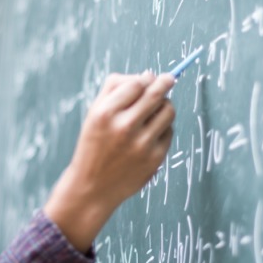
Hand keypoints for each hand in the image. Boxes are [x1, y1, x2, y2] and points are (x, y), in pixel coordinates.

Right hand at [43, 71, 175, 249]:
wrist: (92, 187)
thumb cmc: (94, 145)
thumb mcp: (94, 114)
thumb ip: (115, 89)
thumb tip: (148, 74)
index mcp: (105, 113)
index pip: (136, 83)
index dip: (145, 78)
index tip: (150, 77)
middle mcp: (124, 127)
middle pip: (156, 93)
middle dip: (166, 81)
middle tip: (170, 78)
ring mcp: (141, 144)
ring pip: (168, 111)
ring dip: (166, 105)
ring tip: (157, 109)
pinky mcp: (154, 158)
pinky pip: (169, 132)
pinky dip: (163, 128)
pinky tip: (150, 133)